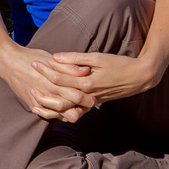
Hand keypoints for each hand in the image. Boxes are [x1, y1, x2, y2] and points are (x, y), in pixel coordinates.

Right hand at [0, 42, 82, 120]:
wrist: (8, 62)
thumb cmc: (31, 57)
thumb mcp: (51, 59)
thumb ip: (69, 67)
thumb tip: (86, 70)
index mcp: (54, 82)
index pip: (76, 96)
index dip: (88, 98)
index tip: (95, 96)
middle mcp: (47, 93)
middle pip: (70, 108)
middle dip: (82, 108)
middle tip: (90, 105)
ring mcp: (38, 100)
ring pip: (59, 115)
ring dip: (70, 113)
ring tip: (79, 109)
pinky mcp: (32, 104)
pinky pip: (46, 114)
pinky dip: (55, 115)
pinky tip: (62, 112)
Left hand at [33, 51, 160, 117]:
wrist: (139, 78)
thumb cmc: (119, 64)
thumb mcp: (98, 57)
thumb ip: (76, 59)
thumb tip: (56, 56)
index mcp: (87, 83)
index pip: (60, 78)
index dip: (45, 70)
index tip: (34, 62)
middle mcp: (88, 96)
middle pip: (59, 97)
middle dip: (42, 90)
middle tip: (28, 84)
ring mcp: (91, 103)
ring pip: (66, 110)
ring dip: (49, 106)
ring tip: (34, 101)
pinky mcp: (94, 105)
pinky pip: (75, 112)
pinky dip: (62, 112)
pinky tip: (51, 109)